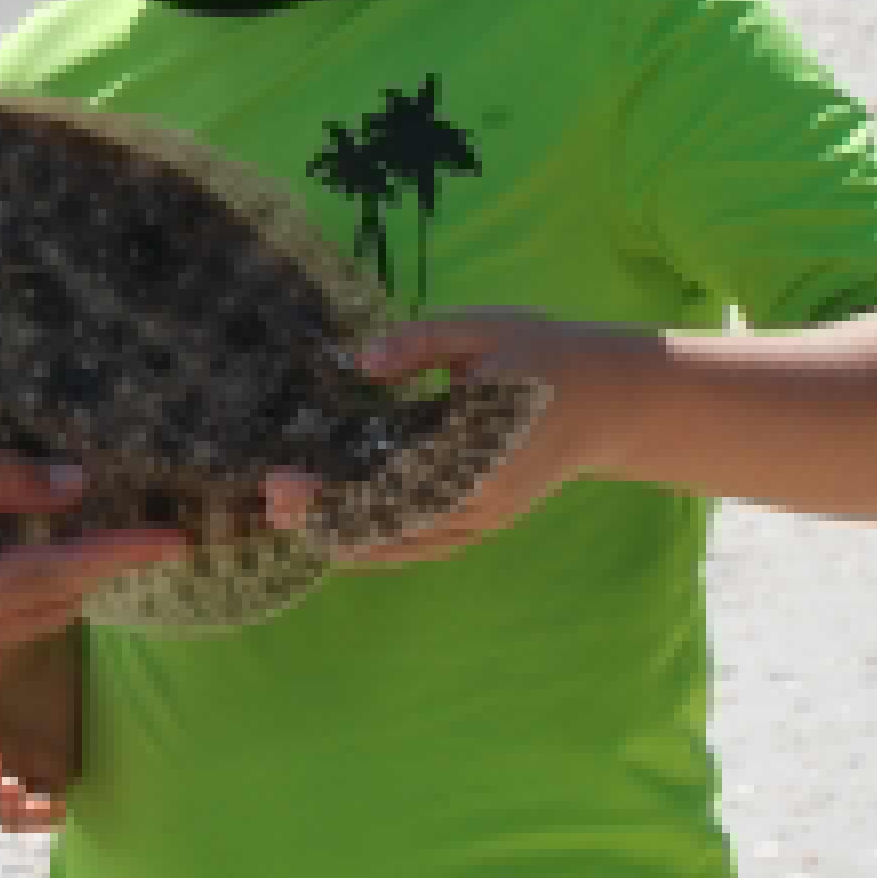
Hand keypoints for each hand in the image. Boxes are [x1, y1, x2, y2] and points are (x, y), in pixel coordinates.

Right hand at [0, 433, 182, 670]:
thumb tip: (69, 486)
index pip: (65, 574)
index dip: (125, 552)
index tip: (178, 537)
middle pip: (50, 609)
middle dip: (98, 571)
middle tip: (139, 527)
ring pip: (16, 621)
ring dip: (55, 583)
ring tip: (83, 530)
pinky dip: (10, 589)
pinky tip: (7, 543)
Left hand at [301, 308, 650, 565]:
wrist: (608, 398)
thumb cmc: (541, 354)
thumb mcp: (483, 329)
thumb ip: (420, 342)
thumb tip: (361, 363)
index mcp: (478, 447)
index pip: (391, 481)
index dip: (333, 490)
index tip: (284, 481)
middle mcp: (480, 498)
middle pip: (389, 522)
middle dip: (325, 516)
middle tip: (268, 500)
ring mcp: (485, 519)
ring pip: (404, 544)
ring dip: (343, 536)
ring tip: (287, 520)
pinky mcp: (485, 524)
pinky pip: (423, 546)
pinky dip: (378, 548)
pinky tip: (335, 540)